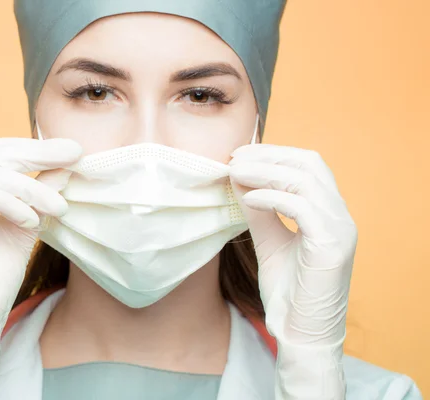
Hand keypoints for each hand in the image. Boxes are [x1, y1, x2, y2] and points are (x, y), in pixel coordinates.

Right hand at [0, 137, 81, 377]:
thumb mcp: (28, 229)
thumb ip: (43, 198)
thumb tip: (68, 167)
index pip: (5, 156)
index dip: (38, 149)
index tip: (75, 150)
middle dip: (37, 152)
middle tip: (73, 153)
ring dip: (32, 186)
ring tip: (58, 208)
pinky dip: (10, 202)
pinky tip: (31, 221)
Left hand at [228, 144, 357, 398]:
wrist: (300, 334)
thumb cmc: (288, 292)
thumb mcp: (269, 241)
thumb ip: (259, 212)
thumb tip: (239, 179)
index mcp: (328, 212)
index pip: (307, 164)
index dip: (274, 154)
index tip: (239, 155)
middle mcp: (340, 216)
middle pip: (310, 163)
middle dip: (269, 156)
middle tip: (234, 159)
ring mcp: (340, 230)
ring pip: (306, 180)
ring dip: (266, 171)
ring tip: (236, 173)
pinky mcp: (332, 247)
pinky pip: (302, 208)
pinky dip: (273, 198)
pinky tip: (248, 199)